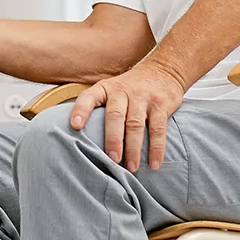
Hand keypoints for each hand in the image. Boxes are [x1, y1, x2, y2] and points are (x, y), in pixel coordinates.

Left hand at [68, 62, 184, 171]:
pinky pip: (158, 129)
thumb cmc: (131, 88)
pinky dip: (156, 148)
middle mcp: (122, 91)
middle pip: (115, 116)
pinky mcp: (160, 105)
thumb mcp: (112, 89)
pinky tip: (154, 164)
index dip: (81, 111)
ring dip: (133, 149)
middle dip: (112, 139)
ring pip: (135, 124)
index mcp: (105, 88)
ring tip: (131, 168)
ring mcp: (142, 97)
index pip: (89, 97)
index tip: (75, 126)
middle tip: (112, 160)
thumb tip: (78, 138)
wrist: (164, 70)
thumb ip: (99, 107)